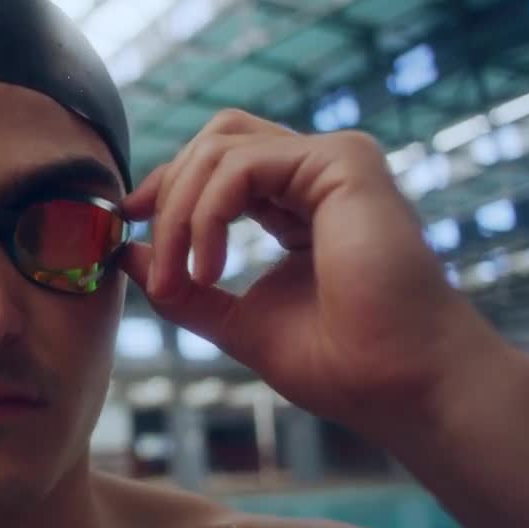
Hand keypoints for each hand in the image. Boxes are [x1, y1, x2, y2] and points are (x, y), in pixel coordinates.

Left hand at [120, 109, 503, 426]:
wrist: (401, 386)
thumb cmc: (340, 363)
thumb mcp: (238, 321)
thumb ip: (184, 287)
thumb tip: (127, 253)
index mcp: (297, 204)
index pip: (217, 164)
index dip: (165, 188)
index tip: (127, 224)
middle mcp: (318, 174)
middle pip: (214, 141)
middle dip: (167, 194)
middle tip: (154, 258)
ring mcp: (335, 162)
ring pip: (220, 147)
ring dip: (180, 213)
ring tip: (183, 281)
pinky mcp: (345, 162)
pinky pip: (242, 164)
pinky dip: (207, 214)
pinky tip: (210, 269)